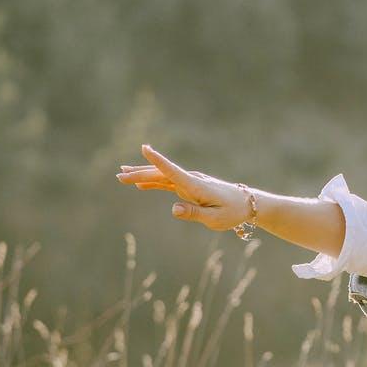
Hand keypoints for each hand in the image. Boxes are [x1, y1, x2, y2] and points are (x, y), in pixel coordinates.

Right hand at [114, 144, 252, 231]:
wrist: (247, 204)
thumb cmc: (232, 212)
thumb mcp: (214, 219)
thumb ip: (193, 214)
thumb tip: (172, 209)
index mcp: (196, 186)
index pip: (173, 171)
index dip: (158, 160)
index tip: (145, 148)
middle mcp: (190, 180)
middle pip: (161, 174)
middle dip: (139, 173)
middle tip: (119, 176)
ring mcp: (189, 182)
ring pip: (161, 177)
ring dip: (142, 175)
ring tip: (122, 175)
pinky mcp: (189, 186)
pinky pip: (167, 182)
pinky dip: (153, 182)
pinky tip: (140, 184)